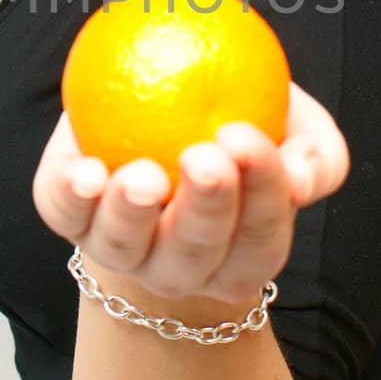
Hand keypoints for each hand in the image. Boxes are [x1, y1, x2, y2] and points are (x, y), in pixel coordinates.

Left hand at [32, 81, 349, 307]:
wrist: (159, 113)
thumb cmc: (240, 124)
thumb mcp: (293, 128)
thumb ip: (316, 154)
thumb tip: (302, 180)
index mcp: (242, 255)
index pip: (260, 237)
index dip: (261, 193)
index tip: (248, 138)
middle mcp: (181, 266)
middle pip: (195, 254)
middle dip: (203, 209)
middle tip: (206, 157)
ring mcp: (122, 249)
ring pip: (125, 247)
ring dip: (133, 214)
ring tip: (144, 176)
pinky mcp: (70, 216)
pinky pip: (64, 213)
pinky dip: (71, 196)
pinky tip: (85, 172)